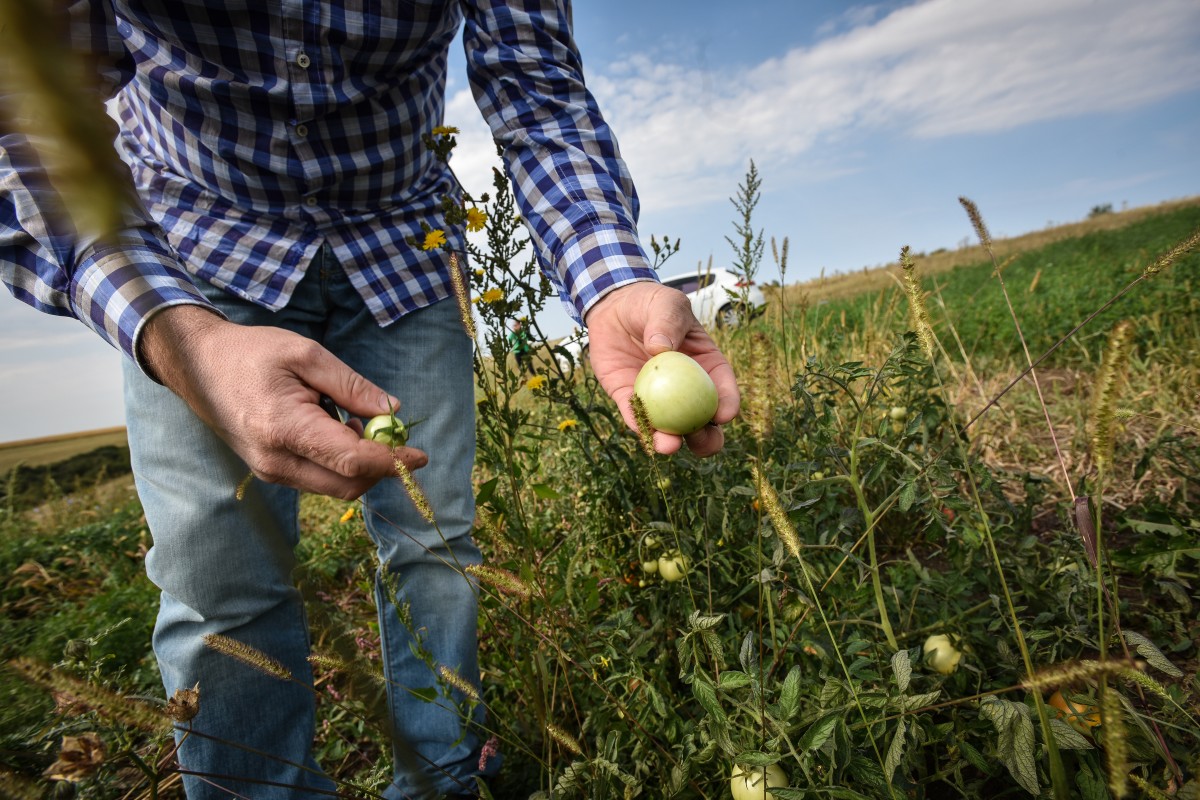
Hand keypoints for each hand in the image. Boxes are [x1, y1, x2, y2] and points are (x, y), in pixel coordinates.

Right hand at [139, 305, 427, 498]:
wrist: (198, 366)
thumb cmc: (252, 352)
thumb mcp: (307, 354)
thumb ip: (352, 386)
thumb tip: (392, 411)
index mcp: (284, 428)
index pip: (352, 461)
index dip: (393, 461)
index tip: (421, 455)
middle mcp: (276, 461)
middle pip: (348, 485)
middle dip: (381, 466)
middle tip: (391, 432)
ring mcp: (270, 471)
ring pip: (335, 486)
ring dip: (360, 464)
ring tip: (351, 419)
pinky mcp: (270, 472)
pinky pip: (318, 479)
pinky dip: (340, 462)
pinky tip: (335, 428)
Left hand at [584, 281, 738, 455]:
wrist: (614, 307)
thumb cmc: (650, 303)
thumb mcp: (666, 304)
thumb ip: (668, 321)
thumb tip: (661, 349)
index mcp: (705, 366)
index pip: (722, 389)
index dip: (727, 405)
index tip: (724, 415)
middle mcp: (684, 388)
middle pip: (702, 421)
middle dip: (706, 439)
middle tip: (700, 440)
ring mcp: (657, 397)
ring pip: (669, 428)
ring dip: (670, 442)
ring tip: (668, 446)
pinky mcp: (629, 398)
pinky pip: (635, 417)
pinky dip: (639, 427)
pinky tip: (642, 434)